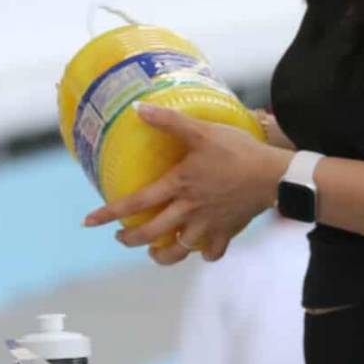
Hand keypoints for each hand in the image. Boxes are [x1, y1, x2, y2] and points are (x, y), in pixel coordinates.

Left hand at [84, 104, 287, 265]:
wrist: (274, 176)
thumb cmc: (237, 151)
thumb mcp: (202, 131)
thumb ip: (169, 121)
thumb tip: (139, 108)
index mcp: (178, 186)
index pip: (135, 203)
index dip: (109, 213)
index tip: (89, 222)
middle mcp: (188, 211)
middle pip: (151, 234)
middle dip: (130, 239)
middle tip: (121, 236)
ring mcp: (207, 225)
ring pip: (178, 252)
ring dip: (161, 255)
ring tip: (154, 252)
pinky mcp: (226, 232)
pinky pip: (210, 253)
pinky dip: (202, 254)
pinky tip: (199, 248)